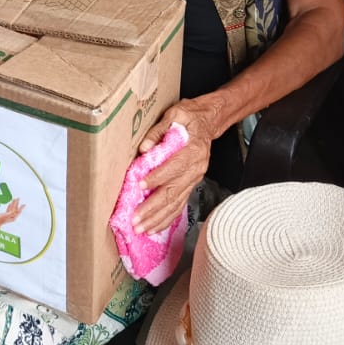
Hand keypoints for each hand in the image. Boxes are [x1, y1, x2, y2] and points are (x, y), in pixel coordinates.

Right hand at [0, 197, 24, 228]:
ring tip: (15, 199)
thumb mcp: (6, 216)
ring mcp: (8, 215)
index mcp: (13, 217)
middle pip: (15, 209)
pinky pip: (8, 209)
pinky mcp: (5, 214)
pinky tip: (10, 203)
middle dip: (17, 203)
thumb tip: (16, 211)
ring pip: (12, 208)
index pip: (18, 211)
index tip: (24, 204)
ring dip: (13, 203)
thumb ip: (11, 213)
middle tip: (18, 198)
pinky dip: (10, 206)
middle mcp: (11, 216)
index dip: (21, 207)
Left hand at [133, 99, 217, 232]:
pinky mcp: (191, 185)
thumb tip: (144, 148)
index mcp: (193, 150)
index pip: (174, 167)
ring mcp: (194, 179)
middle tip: (136, 219)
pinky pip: (179, 204)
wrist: (207, 121)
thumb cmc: (189, 117)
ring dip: (158, 218)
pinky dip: (167, 218)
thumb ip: (159, 131)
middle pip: (173, 192)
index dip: (157, 177)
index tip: (140, 185)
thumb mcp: (175, 115)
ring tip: (142, 229)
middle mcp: (196, 169)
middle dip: (153, 208)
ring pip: (176, 203)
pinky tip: (155, 227)